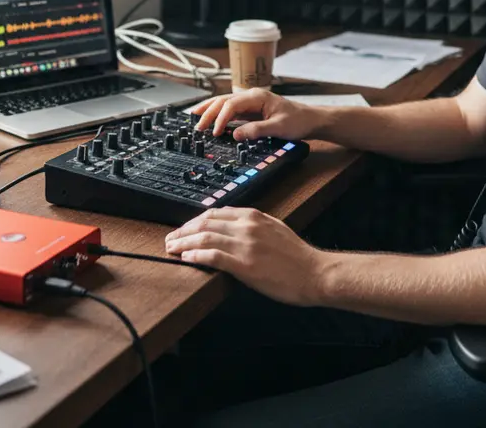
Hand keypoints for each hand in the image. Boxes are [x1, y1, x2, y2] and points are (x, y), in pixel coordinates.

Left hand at [165, 207, 328, 305]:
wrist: (314, 273)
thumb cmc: (296, 256)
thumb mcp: (274, 229)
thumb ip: (252, 225)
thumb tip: (231, 226)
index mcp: (253, 216)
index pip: (215, 213)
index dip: (194, 221)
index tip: (184, 229)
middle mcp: (247, 226)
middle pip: (205, 223)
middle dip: (183, 231)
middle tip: (170, 239)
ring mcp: (245, 244)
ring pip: (205, 237)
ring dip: (184, 243)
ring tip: (172, 249)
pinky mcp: (245, 265)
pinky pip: (213, 256)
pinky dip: (197, 255)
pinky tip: (187, 258)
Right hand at [189, 88, 317, 140]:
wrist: (310, 119)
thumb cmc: (297, 121)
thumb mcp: (278, 128)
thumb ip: (256, 130)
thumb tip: (235, 134)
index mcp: (257, 96)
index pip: (231, 105)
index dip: (220, 118)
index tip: (213, 132)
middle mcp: (251, 96)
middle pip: (224, 101)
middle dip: (208, 112)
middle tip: (195, 126)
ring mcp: (250, 102)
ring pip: (224, 103)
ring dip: (209, 110)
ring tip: (193, 116)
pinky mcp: (250, 110)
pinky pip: (230, 110)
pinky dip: (217, 114)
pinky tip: (209, 118)